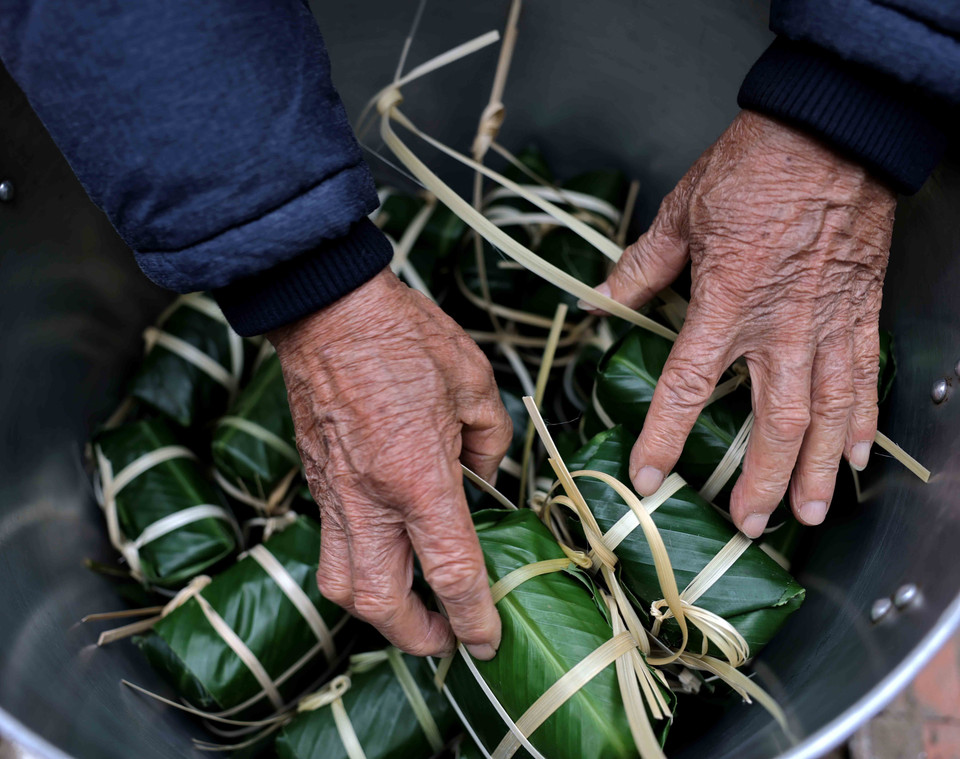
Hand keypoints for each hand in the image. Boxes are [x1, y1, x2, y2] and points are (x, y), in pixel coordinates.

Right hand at [268, 270, 510, 657]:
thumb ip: (491, 442)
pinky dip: (358, 566)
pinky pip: (330, 545)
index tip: (486, 641)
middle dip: (417, 637)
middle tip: (448, 639)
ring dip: (377, 611)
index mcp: (418, 475)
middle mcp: (370, 498)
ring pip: (341, 585)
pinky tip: (386, 551)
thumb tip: (487, 477)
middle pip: (380, 603)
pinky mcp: (316, 481)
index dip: (472, 618)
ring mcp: (334, 493)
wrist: (327, 309)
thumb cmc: (405, 337)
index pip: (449, 572)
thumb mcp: (474, 382)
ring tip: (412, 607)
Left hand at [595, 110, 895, 536]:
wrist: (833, 133)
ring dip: (817, 472)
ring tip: (809, 516)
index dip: (665, 440)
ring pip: (826, 416)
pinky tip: (859, 456)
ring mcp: (827, 324)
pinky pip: (865, 379)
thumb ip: (640, 268)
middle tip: (746, 525)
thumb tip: (597, 300)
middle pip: (773, 424)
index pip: (687, 388)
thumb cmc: (755, 168)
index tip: (649, 478)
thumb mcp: (681, 214)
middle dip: (759, 483)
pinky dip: (864, 422)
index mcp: (725, 304)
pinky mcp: (859, 312)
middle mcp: (780, 327)